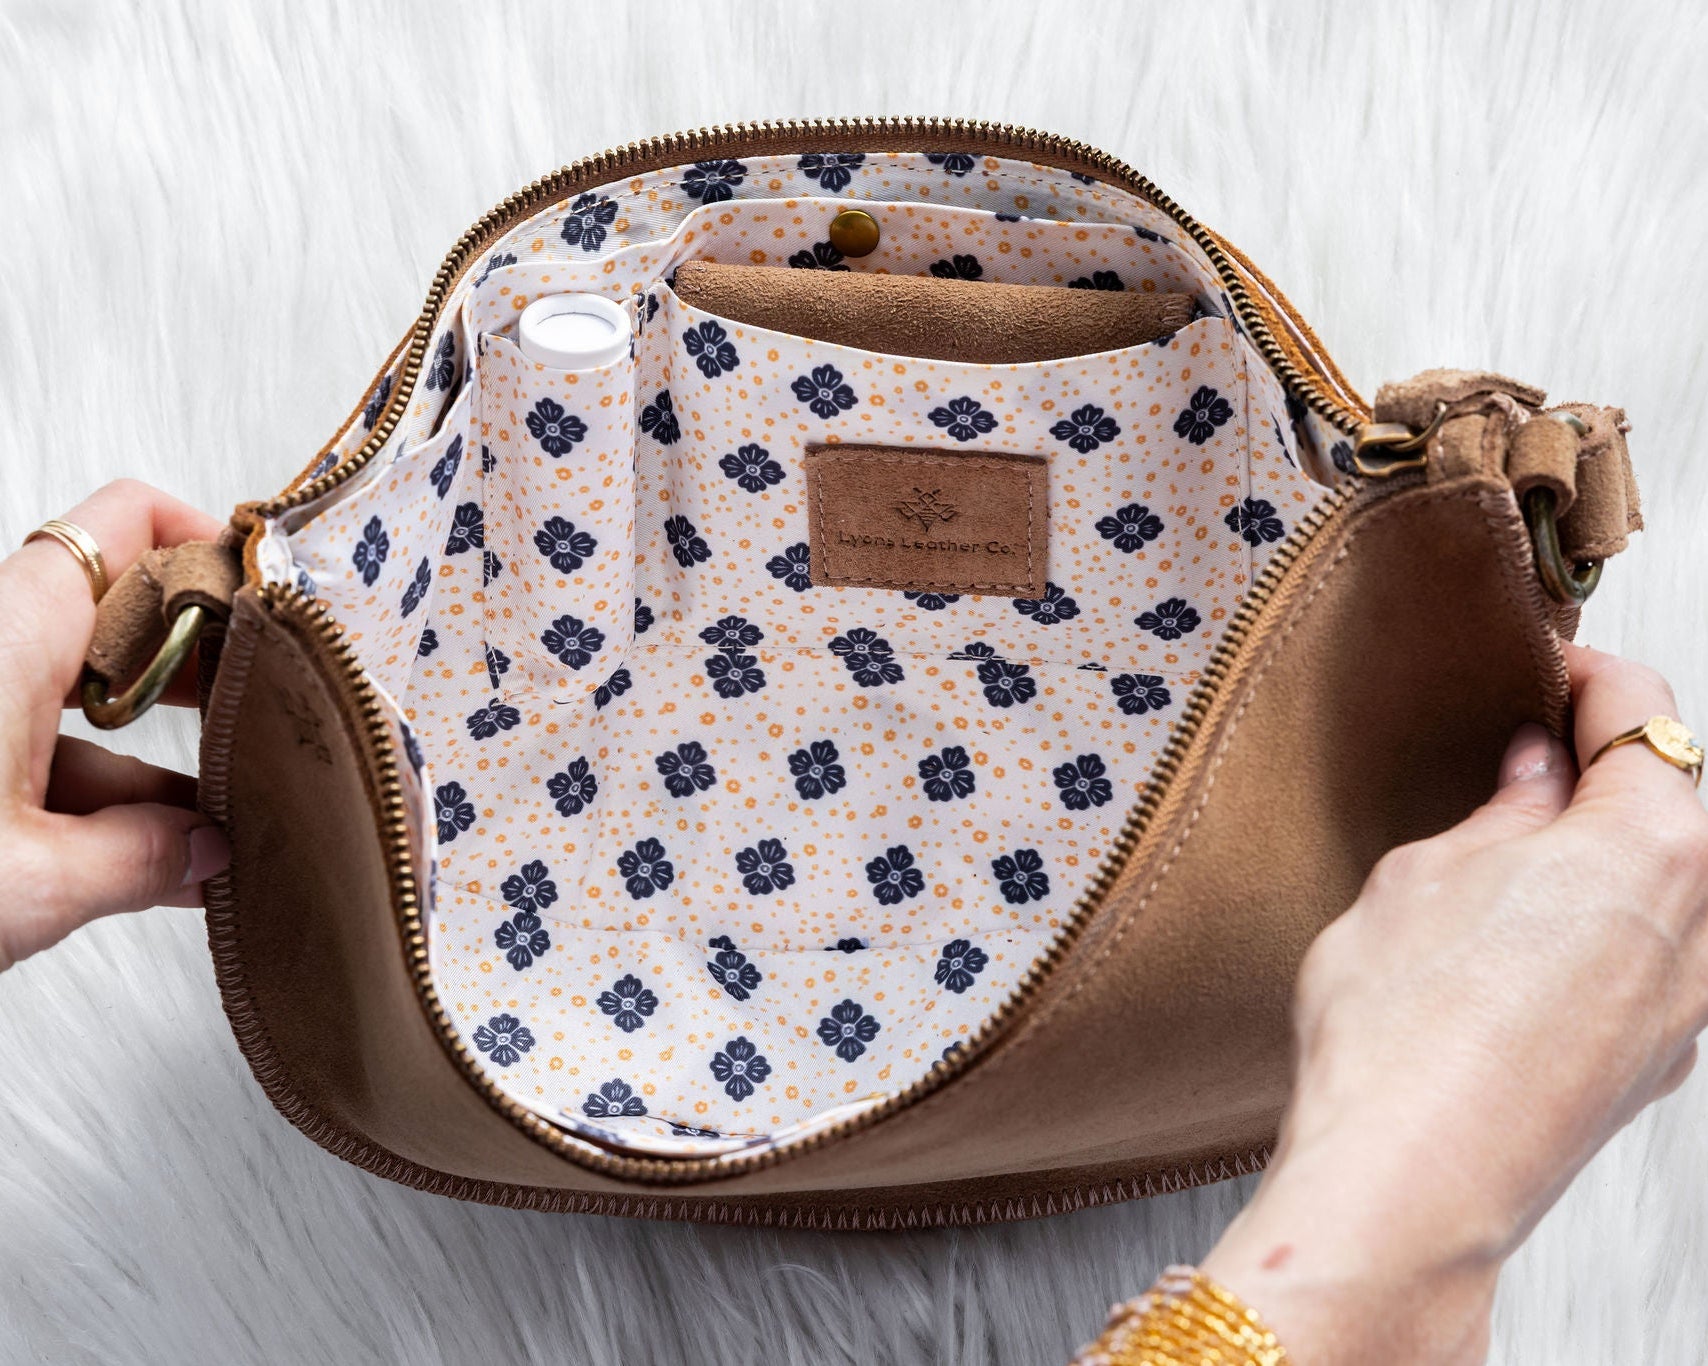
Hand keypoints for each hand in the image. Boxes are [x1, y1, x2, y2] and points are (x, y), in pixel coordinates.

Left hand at [0, 481, 230, 972]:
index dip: (212, 538)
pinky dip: (106, 799)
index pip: (131, 520)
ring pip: (88, 697)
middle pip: (125, 609)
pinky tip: (160, 861)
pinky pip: (46, 754)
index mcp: (8, 633)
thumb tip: (211, 854)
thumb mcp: (26, 885)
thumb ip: (142, 862)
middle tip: (276, 706)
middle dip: (209, 662)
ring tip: (233, 820)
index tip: (281, 591)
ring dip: (162, 756)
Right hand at [1202, 644, 1707, 1363]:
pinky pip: (1658, 955)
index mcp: (1650, 843)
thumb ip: (1501, 809)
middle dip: (1605, 764)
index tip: (1548, 669)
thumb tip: (1534, 772)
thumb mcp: (1424, 874)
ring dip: (1610, 848)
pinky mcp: (1660, 1061)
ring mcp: (1690, 1003)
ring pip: (1672, 881)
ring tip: (1517, 852)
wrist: (1408, 1179)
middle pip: (1675, 797)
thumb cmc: (1403, 1030)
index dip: (1583, 673)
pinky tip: (1530, 938)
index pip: (1641, 709)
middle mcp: (1702, 921)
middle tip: (1521, 757)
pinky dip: (1612, 921)